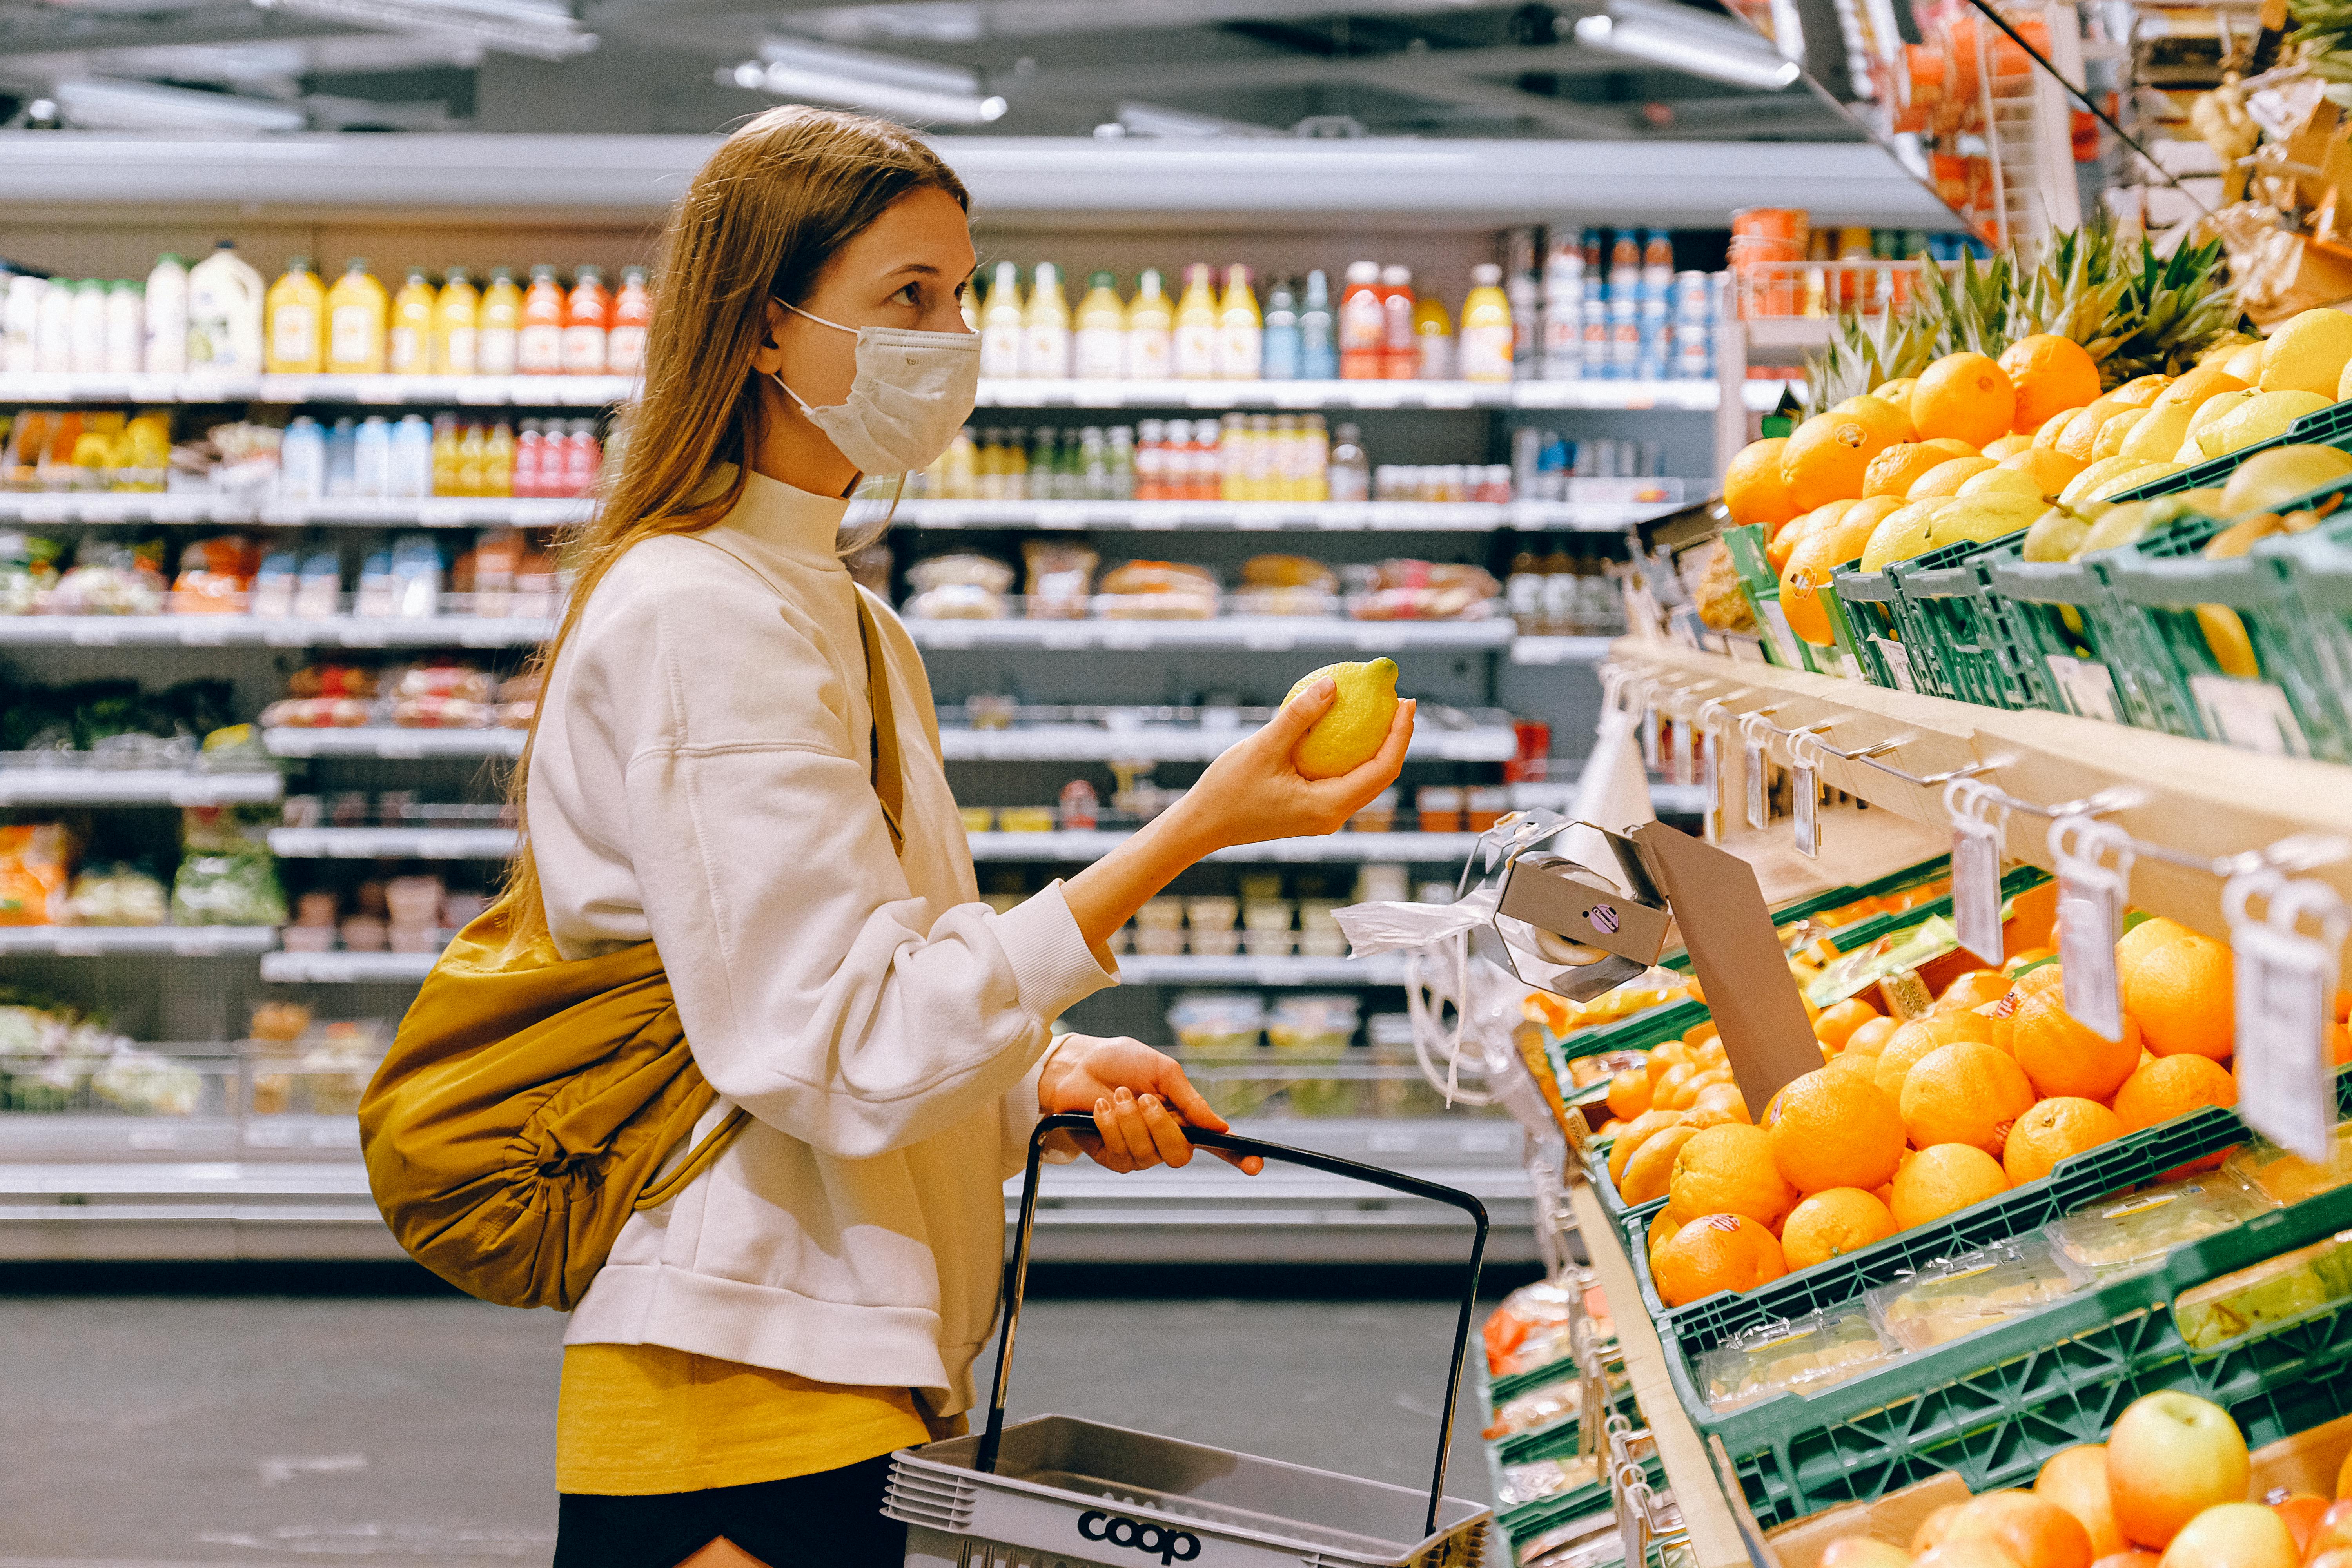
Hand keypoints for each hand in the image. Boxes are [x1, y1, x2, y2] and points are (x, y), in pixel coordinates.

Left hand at [1037, 1034, 1262, 1174]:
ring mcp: (1139, 1152)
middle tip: (1144, 1098)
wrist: (1077, 1064)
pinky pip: (1121, 1154)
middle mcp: (1165, 1139)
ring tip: (1117, 1095)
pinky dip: (1111, 1126)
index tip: (1257, 1165)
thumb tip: (1221, 1126)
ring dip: (1130, 1121)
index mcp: (1183, 1117)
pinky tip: (1101, 1107)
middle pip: (1180, 1155)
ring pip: (1148, 1154)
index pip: (1216, 1144)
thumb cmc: (1120, 1062)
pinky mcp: (1112, 1157)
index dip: (1239, 1157)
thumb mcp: (1162, 1071)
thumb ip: (1190, 1100)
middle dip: (1161, 1127)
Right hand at [1172, 680, 1414, 853]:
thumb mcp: (1263, 747)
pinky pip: (1344, 780)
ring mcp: (1324, 816)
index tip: (1405, 700)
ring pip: (1365, 780)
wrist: (1203, 825)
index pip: (1382, 769)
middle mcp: (1333, 816)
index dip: (1400, 734)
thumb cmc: (1228, 789)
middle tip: (1399, 699)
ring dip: (1377, 747)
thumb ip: (1299, 716)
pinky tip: (1347, 728)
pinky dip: (1352, 754)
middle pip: (1381, 776)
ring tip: (1381, 711)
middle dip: (1396, 738)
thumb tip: (1334, 683)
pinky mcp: (1312, 811)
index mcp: (1329, 806)